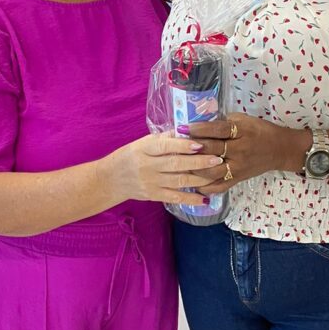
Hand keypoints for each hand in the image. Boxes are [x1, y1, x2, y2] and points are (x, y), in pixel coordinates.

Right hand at [108, 133, 224, 205]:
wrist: (111, 180)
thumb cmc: (130, 156)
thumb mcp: (142, 143)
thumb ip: (164, 138)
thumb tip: (188, 130)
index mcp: (144, 148)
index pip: (165, 146)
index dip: (183, 145)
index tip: (200, 144)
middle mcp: (147, 166)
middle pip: (176, 164)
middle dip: (199, 162)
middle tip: (217, 159)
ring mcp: (151, 182)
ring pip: (179, 181)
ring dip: (200, 179)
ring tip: (217, 174)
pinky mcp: (154, 195)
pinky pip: (175, 198)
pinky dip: (191, 199)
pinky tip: (205, 198)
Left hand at [182, 113, 307, 194]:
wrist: (280, 150)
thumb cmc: (260, 131)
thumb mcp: (245, 120)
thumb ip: (224, 122)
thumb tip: (200, 124)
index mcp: (242, 132)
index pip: (218, 130)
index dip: (199, 129)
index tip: (182, 128)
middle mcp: (240, 151)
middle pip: (212, 151)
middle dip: (192, 148)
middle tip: (175, 145)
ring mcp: (238, 168)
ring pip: (212, 172)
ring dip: (194, 168)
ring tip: (179, 164)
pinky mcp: (238, 180)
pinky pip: (219, 187)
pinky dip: (205, 187)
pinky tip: (191, 183)